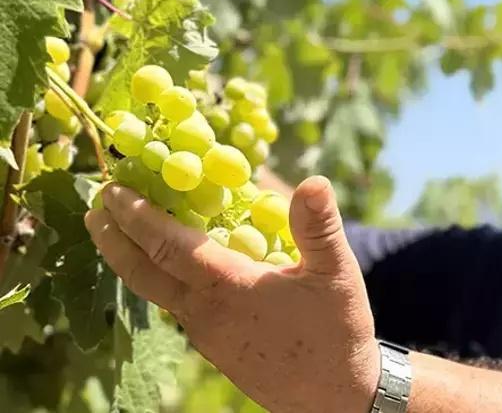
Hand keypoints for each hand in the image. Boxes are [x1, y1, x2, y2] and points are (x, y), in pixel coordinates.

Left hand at [85, 176, 379, 412]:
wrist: (334, 398)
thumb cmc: (337, 333)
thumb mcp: (336, 275)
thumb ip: (319, 227)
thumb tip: (313, 181)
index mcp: (228, 287)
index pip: (166, 246)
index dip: (136, 215)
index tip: (112, 190)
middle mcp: (205, 313)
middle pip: (141, 274)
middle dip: (113, 239)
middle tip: (94, 209)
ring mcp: (206, 336)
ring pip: (157, 294)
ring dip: (133, 262)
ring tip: (124, 236)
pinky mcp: (215, 350)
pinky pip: (179, 308)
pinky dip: (162, 281)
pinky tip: (177, 272)